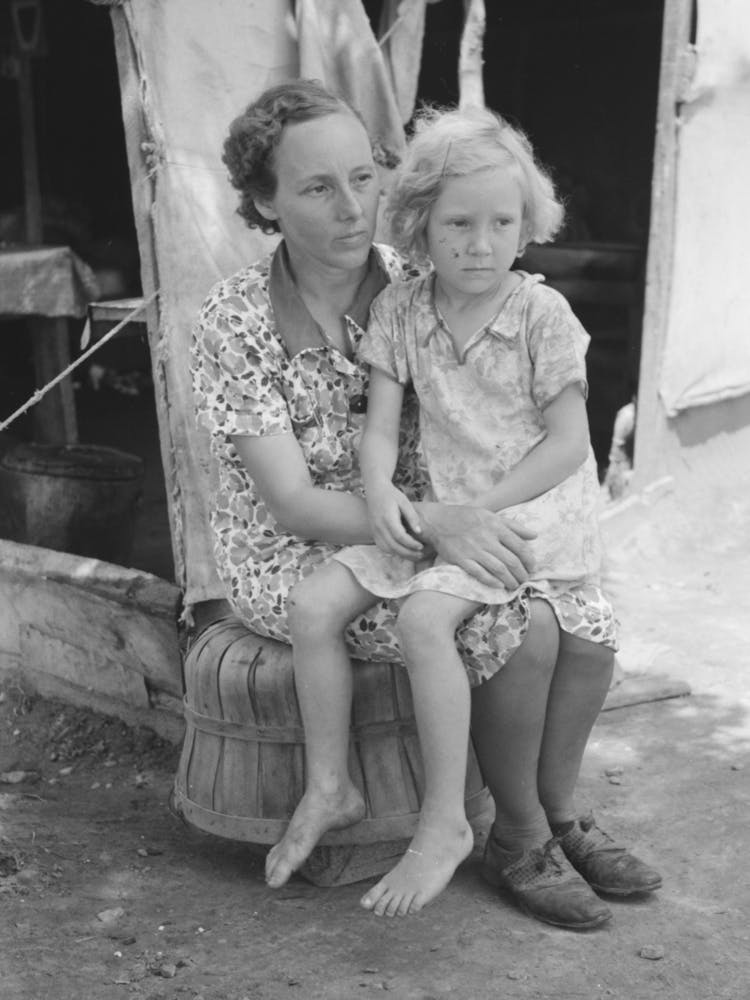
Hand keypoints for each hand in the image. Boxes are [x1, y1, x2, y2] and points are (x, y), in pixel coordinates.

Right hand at [367, 484, 424, 559]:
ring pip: (387, 549)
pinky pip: (382, 547)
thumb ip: (412, 517)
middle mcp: (379, 526)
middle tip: (420, 555)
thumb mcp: (405, 502)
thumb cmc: (392, 495)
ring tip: (414, 555)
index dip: (411, 544)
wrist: (375, 490)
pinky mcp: (373, 533)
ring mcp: (374, 530)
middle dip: (408, 553)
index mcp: (387, 517)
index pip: (399, 536)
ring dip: (401, 554)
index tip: (421, 546)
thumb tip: (419, 532)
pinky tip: (403, 551)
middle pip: (393, 546)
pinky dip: (393, 551)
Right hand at [417, 503, 535, 587]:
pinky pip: (480, 573)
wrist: (438, 521)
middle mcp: (486, 538)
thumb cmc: (466, 517)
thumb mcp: (490, 515)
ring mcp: (473, 550)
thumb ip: (513, 525)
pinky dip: (491, 581)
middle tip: (525, 580)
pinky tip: (499, 585)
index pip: (519, 546)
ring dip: (510, 580)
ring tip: (515, 586)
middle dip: (522, 574)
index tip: (532, 567)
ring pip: (498, 569)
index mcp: (495, 526)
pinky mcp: (461, 559)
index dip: (529, 559)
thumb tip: (534, 535)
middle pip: (511, 561)